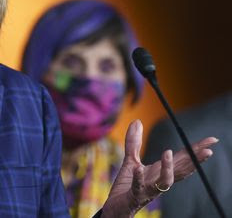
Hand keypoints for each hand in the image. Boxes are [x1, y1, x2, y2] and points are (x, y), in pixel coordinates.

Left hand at [101, 119, 216, 217]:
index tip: (212, 141)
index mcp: (161, 171)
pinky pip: (139, 186)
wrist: (116, 207)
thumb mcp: (131, 160)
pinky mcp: (135, 195)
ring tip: (168, 152)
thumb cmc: (127, 185)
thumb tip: (136, 120)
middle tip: (207, 150)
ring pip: (165, 181)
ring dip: (169, 168)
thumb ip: (134, 142)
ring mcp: (149, 189)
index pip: (182, 159)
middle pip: (181, 170)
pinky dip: (139, 178)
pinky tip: (138, 169)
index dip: (196, 150)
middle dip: (194, 160)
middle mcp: (159, 181)